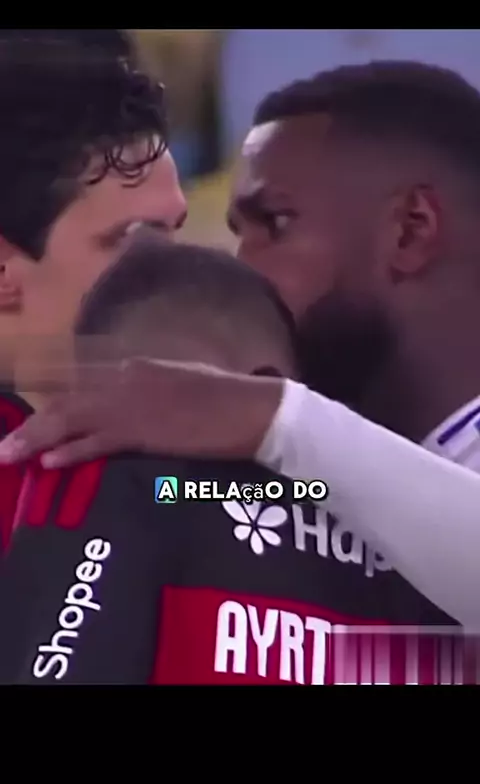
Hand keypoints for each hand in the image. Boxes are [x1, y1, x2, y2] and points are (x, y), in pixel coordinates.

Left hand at [0, 358, 283, 466]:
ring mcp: (132, 403)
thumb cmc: (227, 400)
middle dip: (33, 425)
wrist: (252, 409)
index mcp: (135, 368)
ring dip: (36, 438)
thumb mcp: (182, 387)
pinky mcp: (142, 429)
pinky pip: (95, 441)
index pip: (82, 389)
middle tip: (6, 447)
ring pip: (71, 420)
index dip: (54, 410)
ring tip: (10, 456)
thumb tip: (136, 414)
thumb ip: (152, 394)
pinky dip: (70, 451)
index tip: (34, 426)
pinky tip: (48, 462)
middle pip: (67, 403)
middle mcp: (125, 379)